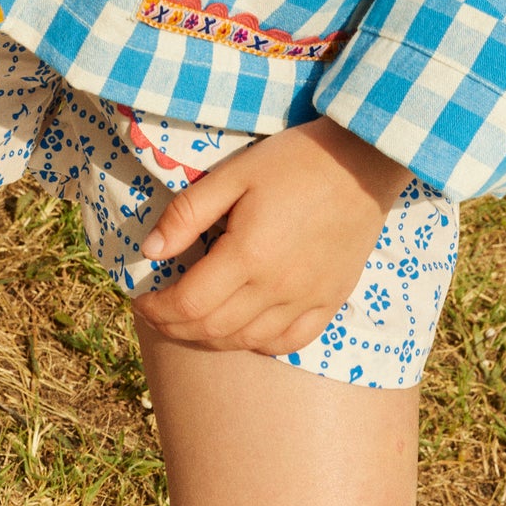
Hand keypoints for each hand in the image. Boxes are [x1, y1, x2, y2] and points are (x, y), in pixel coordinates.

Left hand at [134, 118, 408, 356]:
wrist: (364, 161)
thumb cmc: (295, 161)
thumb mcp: (233, 174)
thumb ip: (188, 214)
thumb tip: (151, 250)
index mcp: (248, 255)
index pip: (188, 304)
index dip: (157, 310)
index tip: (141, 300)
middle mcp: (277, 288)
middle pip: (212, 330)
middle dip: (174, 328)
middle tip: (157, 315)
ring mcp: (306, 300)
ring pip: (247, 341)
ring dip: (210, 339)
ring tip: (192, 323)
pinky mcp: (329, 301)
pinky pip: (290, 342)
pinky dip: (259, 343)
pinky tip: (243, 330)